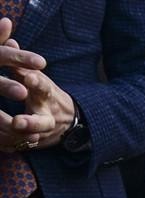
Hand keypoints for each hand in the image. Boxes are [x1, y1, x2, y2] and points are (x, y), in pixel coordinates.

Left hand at [0, 20, 67, 151]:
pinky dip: (6, 144)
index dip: (37, 82)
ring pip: (30, 139)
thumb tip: (9, 36)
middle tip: (17, 122)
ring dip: (15, 137)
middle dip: (30, 123)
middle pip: (42, 122)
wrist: (70, 123)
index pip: (44, 88)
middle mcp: (47, 117)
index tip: (29, 76)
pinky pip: (18, 147)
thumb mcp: (37, 76)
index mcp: (47, 96)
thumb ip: (21, 61)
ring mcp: (42, 134)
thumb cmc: (44, 95)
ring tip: (7, 129)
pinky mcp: (34, 145)